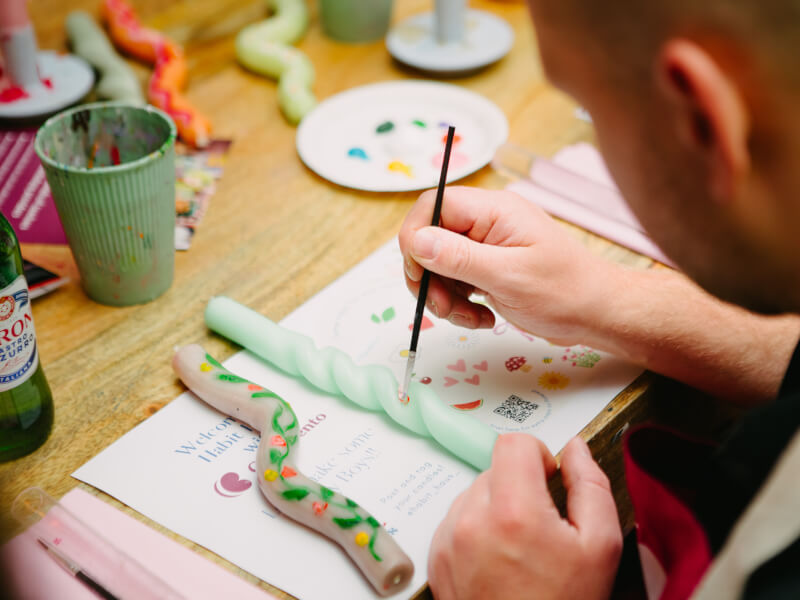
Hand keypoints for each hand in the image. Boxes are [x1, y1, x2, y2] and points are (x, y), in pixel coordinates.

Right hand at [398, 187, 618, 344]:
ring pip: (438, 264)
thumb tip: (416, 241)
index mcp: (493, 210)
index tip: (417, 272)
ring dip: (444, 296)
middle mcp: (486, 222)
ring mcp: (486, 246)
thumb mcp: (509, 276)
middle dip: (428, 275)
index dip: (415, 235)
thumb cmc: (565, 291)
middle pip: (430, 237)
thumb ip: (459, 258)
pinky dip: (459, 303)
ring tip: (471, 318)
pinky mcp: (487, 268)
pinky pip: (455, 281)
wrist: (597, 313)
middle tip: (444, 306)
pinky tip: (482, 317)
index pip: (434, 204)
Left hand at [428, 435, 621, 599]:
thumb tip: (576, 449)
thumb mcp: (599, 546)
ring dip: (497, 508)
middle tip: (541, 527)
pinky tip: (500, 560)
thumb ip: (591, 486)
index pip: (513, 443)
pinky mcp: (436, 557)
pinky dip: (477, 529)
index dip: (537, 455)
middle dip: (520, 487)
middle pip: (495, 469)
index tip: (548, 479)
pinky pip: (457, 520)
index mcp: (513, 512)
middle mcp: (471, 521)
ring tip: (520, 549)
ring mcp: (448, 540)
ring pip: (474, 494)